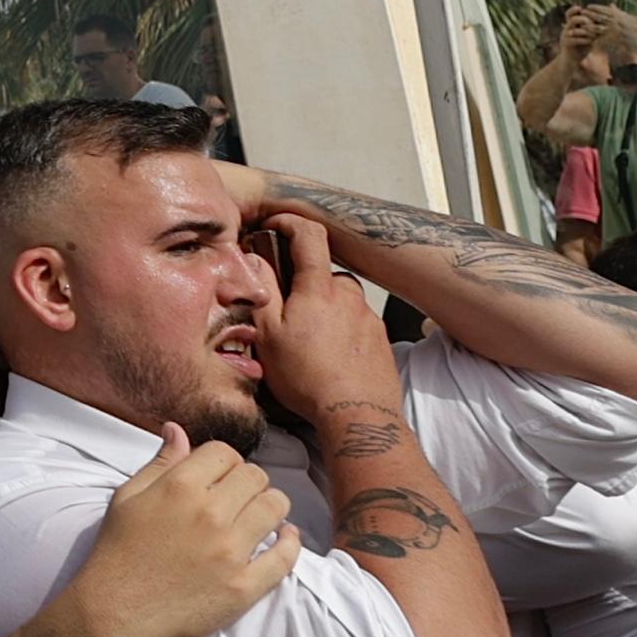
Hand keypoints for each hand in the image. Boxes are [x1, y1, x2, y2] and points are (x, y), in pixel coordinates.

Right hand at [39, 427, 294, 636]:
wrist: (113, 614)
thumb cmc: (117, 553)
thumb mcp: (127, 498)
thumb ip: (159, 463)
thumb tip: (178, 429)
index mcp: (180, 486)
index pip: (225, 453)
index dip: (223, 462)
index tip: (218, 478)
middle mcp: (210, 513)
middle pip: (255, 477)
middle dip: (248, 483)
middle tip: (237, 500)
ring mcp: (230, 552)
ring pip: (275, 507)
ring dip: (270, 507)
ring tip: (259, 517)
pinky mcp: (243, 587)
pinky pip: (284, 556)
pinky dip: (290, 542)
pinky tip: (284, 537)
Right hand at [235, 212, 401, 443]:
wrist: (358, 414)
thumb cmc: (308, 378)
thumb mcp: (269, 335)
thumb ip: (263, 291)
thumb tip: (257, 259)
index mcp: (319, 288)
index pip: (309, 235)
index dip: (291, 222)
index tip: (276, 225)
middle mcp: (348, 295)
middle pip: (324, 273)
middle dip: (304, 284)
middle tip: (286, 313)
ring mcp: (368, 316)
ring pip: (340, 299)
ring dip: (324, 309)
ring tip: (309, 342)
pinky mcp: (380, 338)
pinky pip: (355, 321)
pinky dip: (341, 330)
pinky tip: (330, 356)